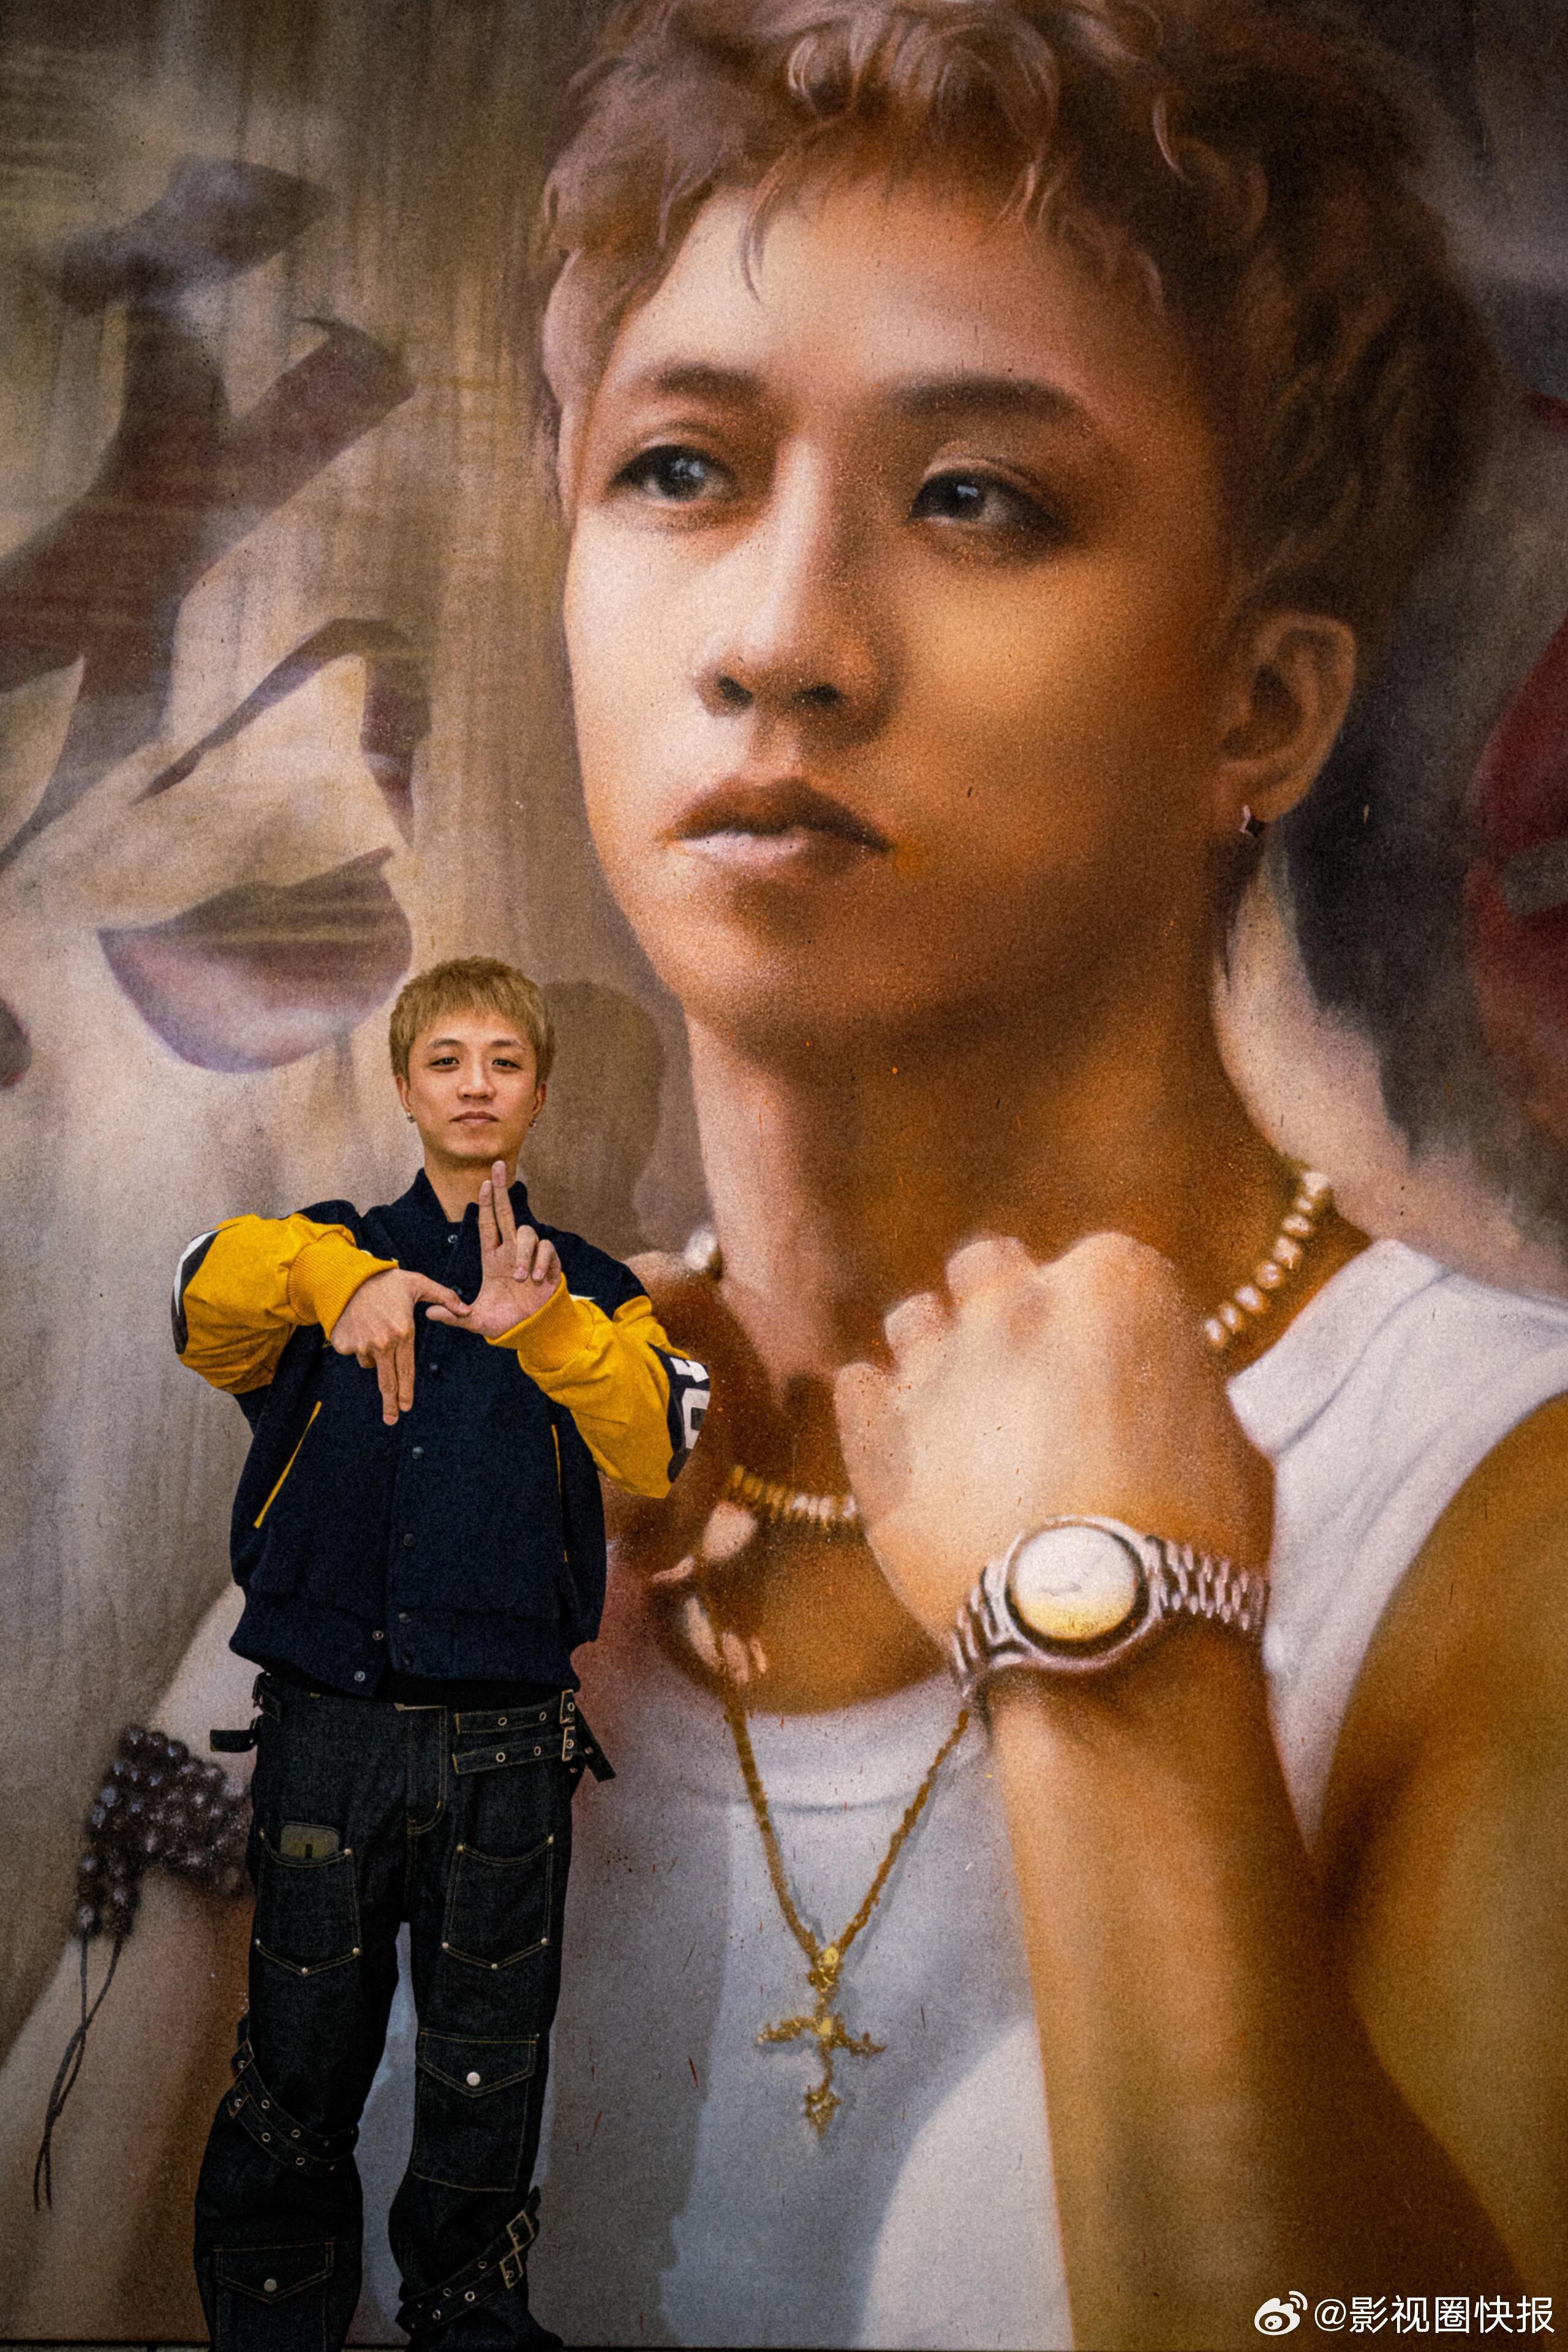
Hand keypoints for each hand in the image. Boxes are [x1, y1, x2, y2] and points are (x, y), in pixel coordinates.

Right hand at [330, 1267, 464, 1424]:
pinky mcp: (345, 1343)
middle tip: (392, 1419)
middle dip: (390, 1403)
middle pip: (388, 1381)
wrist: (347, 1277)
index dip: (407, 1391)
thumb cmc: (385, 1281)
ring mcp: (362, 1345)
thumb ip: (445, 1297)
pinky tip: (359, 1326)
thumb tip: (467, 1310)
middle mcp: (383, 1343)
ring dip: (373, 1355)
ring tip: (374, 1328)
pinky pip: (353, 1352)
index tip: (407, 1406)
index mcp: (404, 1333)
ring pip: (370, 1362)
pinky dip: (357, 1344)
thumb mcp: (418, 1283)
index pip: (407, 1371)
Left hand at [426, 1163, 561, 1341]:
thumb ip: (453, 1316)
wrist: (532, 1332)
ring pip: (528, 1234)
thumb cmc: (505, 1322)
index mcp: (493, 1258)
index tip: (483, 1182)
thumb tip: (427, 1314)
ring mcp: (530, 1258)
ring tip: (519, 1277)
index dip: (486, 1204)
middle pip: (507, 1213)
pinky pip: (547, 1249)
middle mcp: (511, 1252)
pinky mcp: (549, 1266)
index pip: (488, 1224)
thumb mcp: (475, 1320)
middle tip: (497, 1166)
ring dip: (524, 1253)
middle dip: (501, 1189)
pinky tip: (536, 1278)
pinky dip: (541, 1260)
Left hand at [834, 1231, 1272, 1647]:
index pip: (1090, 1267)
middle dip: (1002, 1311)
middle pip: (988, 1268)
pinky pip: (857, 1387)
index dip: (1093, 1325)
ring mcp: (938, 1362)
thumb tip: (1162, 1399)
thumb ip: (1177, 1391)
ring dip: (935, 1358)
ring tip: (963, 1431)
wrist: (1107, 1631)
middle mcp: (1016, 1300)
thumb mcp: (1229, 1444)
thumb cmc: (1192, 1545)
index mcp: (1113, 1283)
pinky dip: (879, 1414)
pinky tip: (912, 1459)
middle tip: (1022, 1386)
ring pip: (914, 1319)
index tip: (1100, 1373)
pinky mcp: (876, 1431)